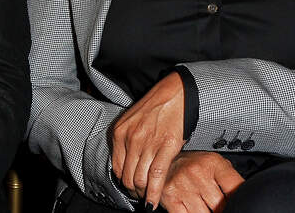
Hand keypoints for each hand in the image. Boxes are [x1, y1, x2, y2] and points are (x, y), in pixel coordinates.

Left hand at [111, 72, 185, 203]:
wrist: (176, 92)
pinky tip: (153, 203)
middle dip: (134, 191)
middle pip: (127, 177)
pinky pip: (156, 177)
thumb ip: (127, 141)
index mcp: (119, 132)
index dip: (124, 183)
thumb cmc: (156, 106)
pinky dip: (153, 193)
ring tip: (149, 198)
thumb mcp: (133, 121)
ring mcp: (147, 144)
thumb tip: (128, 165)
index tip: (132, 188)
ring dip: (144, 194)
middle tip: (141, 196)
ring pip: (140, 180)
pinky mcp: (165, 147)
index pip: (117, 168)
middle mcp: (130, 139)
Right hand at [157, 152, 244, 211]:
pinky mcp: (170, 198)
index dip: (238, 199)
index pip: (234, 186)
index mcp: (212, 162)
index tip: (238, 204)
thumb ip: (229, 178)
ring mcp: (183, 186)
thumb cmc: (194, 165)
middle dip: (222, 208)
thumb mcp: (214, 163)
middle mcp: (197, 173)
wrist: (166, 161)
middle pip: (220, 204)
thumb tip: (244, 195)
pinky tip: (195, 210)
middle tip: (220, 206)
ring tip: (208, 207)